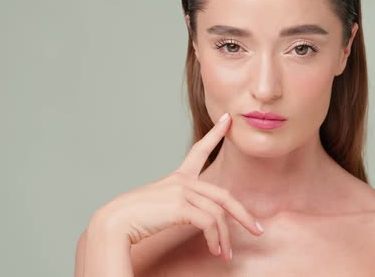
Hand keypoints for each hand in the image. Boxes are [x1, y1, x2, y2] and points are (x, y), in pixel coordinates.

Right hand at [87, 112, 262, 260]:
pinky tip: (215, 250)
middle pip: (224, 195)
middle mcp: (182, 181)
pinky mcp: (180, 205)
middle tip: (258, 229)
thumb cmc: (134, 219)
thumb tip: (199, 222)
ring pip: (218, 214)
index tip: (228, 119)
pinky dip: (215, 239)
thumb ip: (180, 208)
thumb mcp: (160, 208)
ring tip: (226, 254)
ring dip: (225, 238)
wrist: (115, 222)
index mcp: (177, 179)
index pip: (199, 150)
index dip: (215, 134)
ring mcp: (182, 191)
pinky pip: (209, 223)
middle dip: (244, 214)